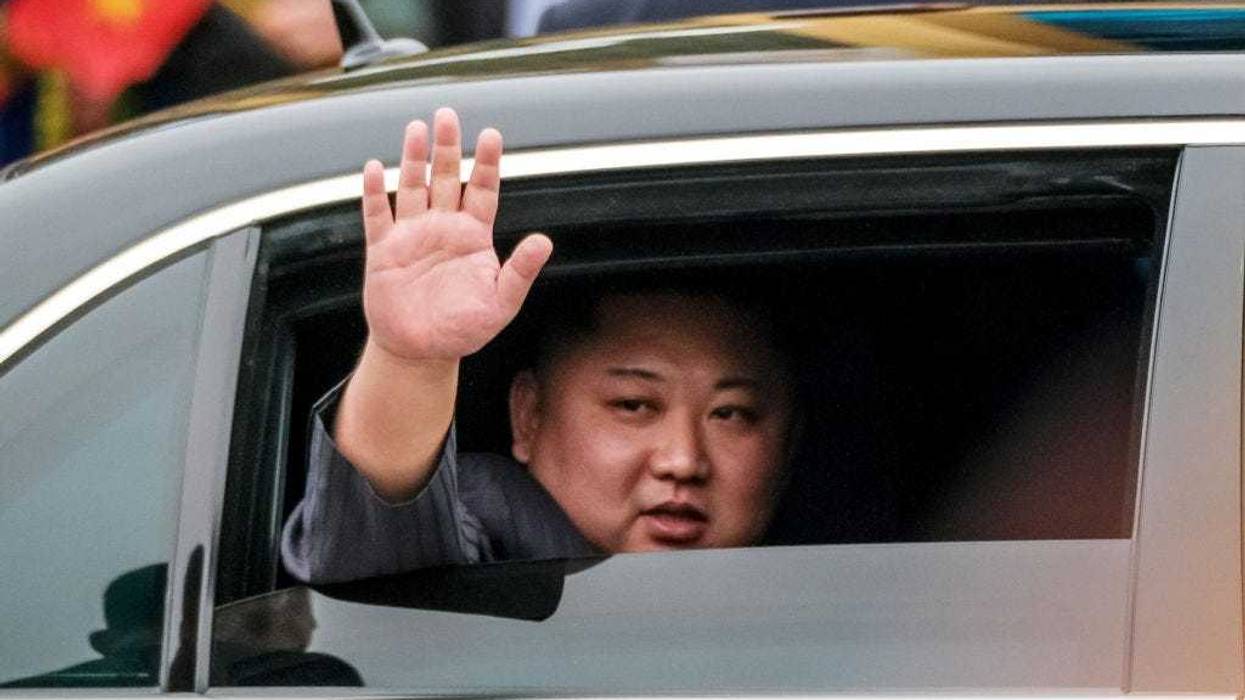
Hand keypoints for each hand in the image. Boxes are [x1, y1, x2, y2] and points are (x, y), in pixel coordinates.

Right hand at [360, 108, 552, 363]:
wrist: (422, 352)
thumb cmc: (464, 329)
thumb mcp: (501, 303)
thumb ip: (521, 272)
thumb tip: (544, 241)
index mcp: (473, 236)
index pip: (483, 190)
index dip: (487, 162)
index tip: (490, 134)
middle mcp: (443, 228)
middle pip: (447, 178)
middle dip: (447, 147)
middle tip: (447, 114)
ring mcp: (412, 235)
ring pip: (413, 186)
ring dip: (413, 158)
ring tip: (416, 128)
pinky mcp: (383, 250)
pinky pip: (377, 214)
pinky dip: (374, 192)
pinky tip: (374, 168)